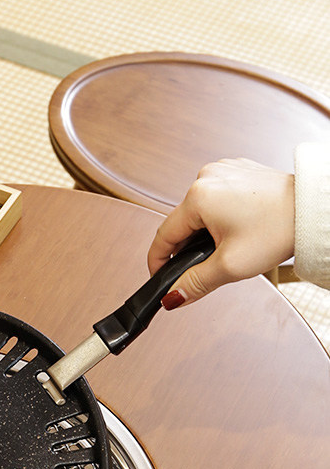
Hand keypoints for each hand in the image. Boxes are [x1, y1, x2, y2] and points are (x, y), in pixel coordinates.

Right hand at [148, 159, 294, 305]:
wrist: (312, 210)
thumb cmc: (279, 229)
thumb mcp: (230, 266)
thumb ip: (195, 283)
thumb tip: (172, 297)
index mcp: (198, 197)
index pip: (163, 236)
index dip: (157, 262)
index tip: (159, 278)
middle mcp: (206, 177)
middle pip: (182, 223)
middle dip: (188, 249)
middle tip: (206, 269)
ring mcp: (222, 171)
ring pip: (199, 212)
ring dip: (205, 233)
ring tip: (229, 247)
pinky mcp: (237, 171)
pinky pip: (217, 199)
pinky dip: (220, 217)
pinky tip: (239, 229)